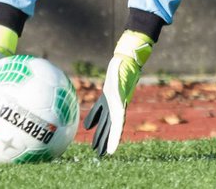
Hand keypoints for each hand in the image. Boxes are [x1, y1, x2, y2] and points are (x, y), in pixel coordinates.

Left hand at [83, 30, 153, 156]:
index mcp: (119, 104)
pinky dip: (95, 119)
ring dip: (101, 134)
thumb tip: (115, 74)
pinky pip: (100, 110)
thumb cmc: (123, 66)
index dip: (114, 139)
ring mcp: (113, 102)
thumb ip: (115, 81)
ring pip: (106, 122)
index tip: (111, 151)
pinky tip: (88, 127)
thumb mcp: (118, 74)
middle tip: (101, 156)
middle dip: (107, 141)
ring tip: (96, 147)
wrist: (127, 60)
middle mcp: (117, 106)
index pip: (117, 125)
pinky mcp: (107, 97)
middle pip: (111, 128)